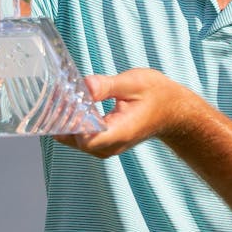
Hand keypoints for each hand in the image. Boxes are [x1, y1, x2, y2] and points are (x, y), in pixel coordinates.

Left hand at [54, 68, 197, 158]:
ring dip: (67, 121)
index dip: (70, 122)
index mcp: (120, 132)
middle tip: (58, 93)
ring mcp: (107, 148)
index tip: (66, 100)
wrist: (173, 112)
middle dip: (63, 118)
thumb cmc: (157, 95)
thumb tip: (84, 86)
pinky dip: (74, 124)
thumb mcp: (133, 82)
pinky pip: (81, 139)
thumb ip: (106, 86)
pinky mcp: (104, 145)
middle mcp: (111, 146)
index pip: (85, 139)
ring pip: (74, 141)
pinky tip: (73, 105)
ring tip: (64, 96)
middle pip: (74, 140)